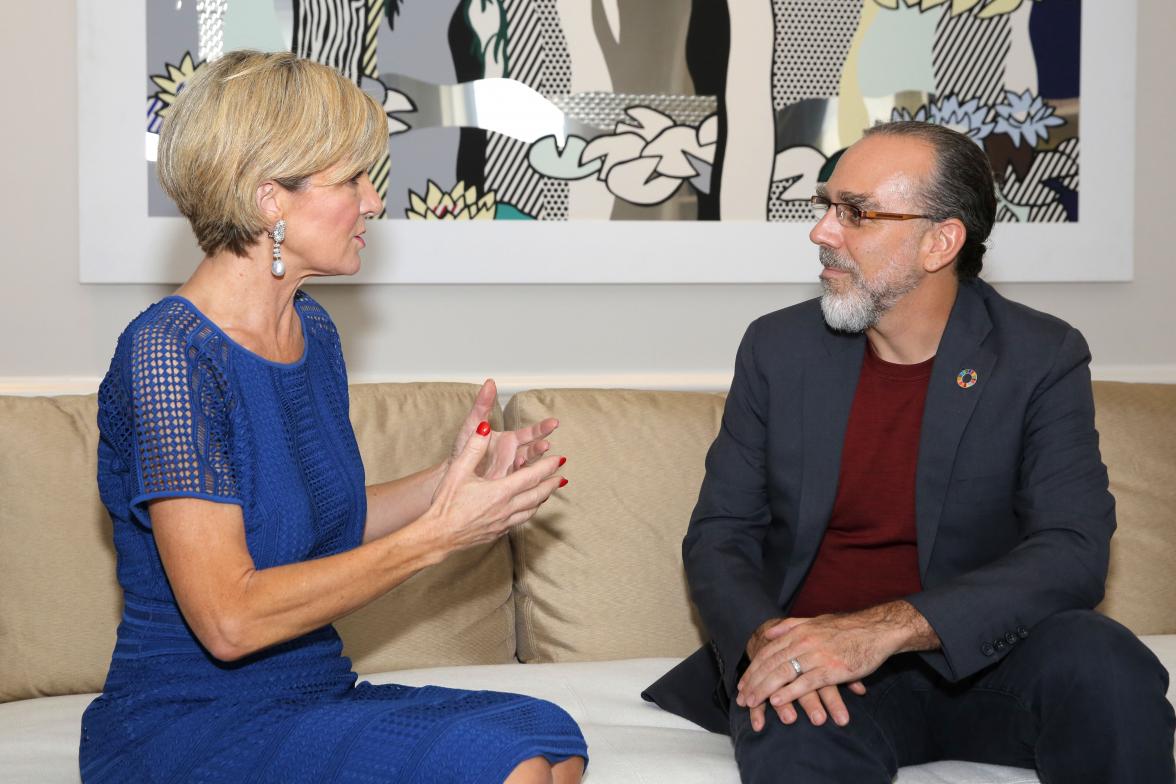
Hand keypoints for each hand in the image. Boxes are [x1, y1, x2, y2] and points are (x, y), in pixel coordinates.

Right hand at [427, 417, 566, 552]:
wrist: (437, 536)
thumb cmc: (446, 504)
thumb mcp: (458, 471)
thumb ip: (474, 447)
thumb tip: (484, 427)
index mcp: (500, 491)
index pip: (532, 476)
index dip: (547, 467)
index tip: (559, 460)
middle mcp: (506, 508)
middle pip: (537, 495)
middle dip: (551, 484)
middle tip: (562, 477)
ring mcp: (503, 523)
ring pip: (531, 510)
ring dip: (542, 499)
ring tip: (548, 493)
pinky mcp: (497, 533)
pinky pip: (520, 521)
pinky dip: (528, 512)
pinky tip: (526, 510)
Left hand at [450, 379, 558, 479]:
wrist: (453, 474)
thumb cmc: (462, 448)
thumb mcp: (472, 425)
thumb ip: (482, 404)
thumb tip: (489, 382)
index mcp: (509, 441)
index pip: (530, 433)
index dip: (542, 429)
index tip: (554, 423)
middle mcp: (513, 455)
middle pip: (533, 450)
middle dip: (541, 447)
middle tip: (546, 445)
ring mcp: (511, 471)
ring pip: (529, 467)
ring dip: (536, 465)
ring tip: (538, 464)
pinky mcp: (506, 486)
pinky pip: (521, 484)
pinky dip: (529, 482)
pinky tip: (532, 479)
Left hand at [740, 617, 865, 730]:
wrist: (877, 630)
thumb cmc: (848, 628)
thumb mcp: (816, 621)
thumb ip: (791, 626)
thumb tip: (769, 632)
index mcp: (799, 632)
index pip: (768, 652)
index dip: (753, 669)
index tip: (742, 684)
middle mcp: (804, 642)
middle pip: (771, 664)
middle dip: (753, 682)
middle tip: (741, 699)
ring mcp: (817, 655)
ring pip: (784, 673)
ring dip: (764, 689)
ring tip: (752, 702)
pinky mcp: (832, 669)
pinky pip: (805, 682)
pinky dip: (788, 692)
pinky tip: (776, 701)